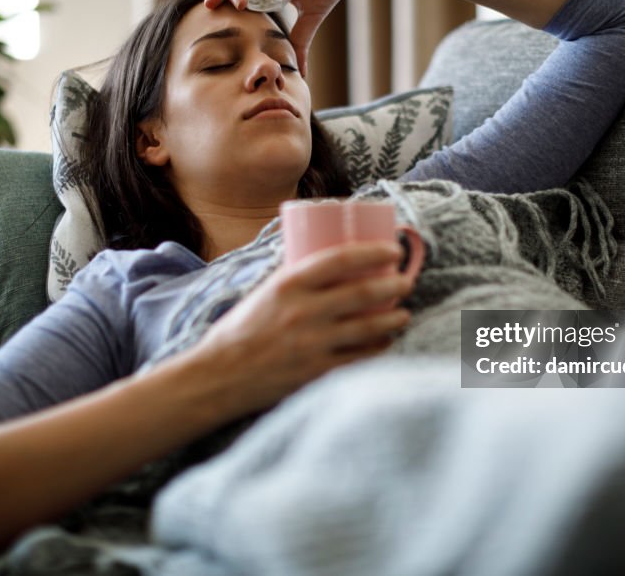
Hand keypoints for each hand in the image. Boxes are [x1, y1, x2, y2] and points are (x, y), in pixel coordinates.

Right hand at [188, 240, 413, 413]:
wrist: (218, 376)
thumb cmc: (241, 330)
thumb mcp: (265, 292)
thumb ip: (296, 279)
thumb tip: (332, 262)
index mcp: (288, 285)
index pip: (341, 259)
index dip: (374, 251)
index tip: (393, 249)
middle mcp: (302, 312)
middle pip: (363, 292)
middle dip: (394, 285)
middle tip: (406, 282)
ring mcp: (312, 344)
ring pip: (368, 327)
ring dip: (394, 319)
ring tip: (403, 313)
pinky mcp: (316, 372)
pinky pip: (359, 358)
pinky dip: (378, 348)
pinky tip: (386, 342)